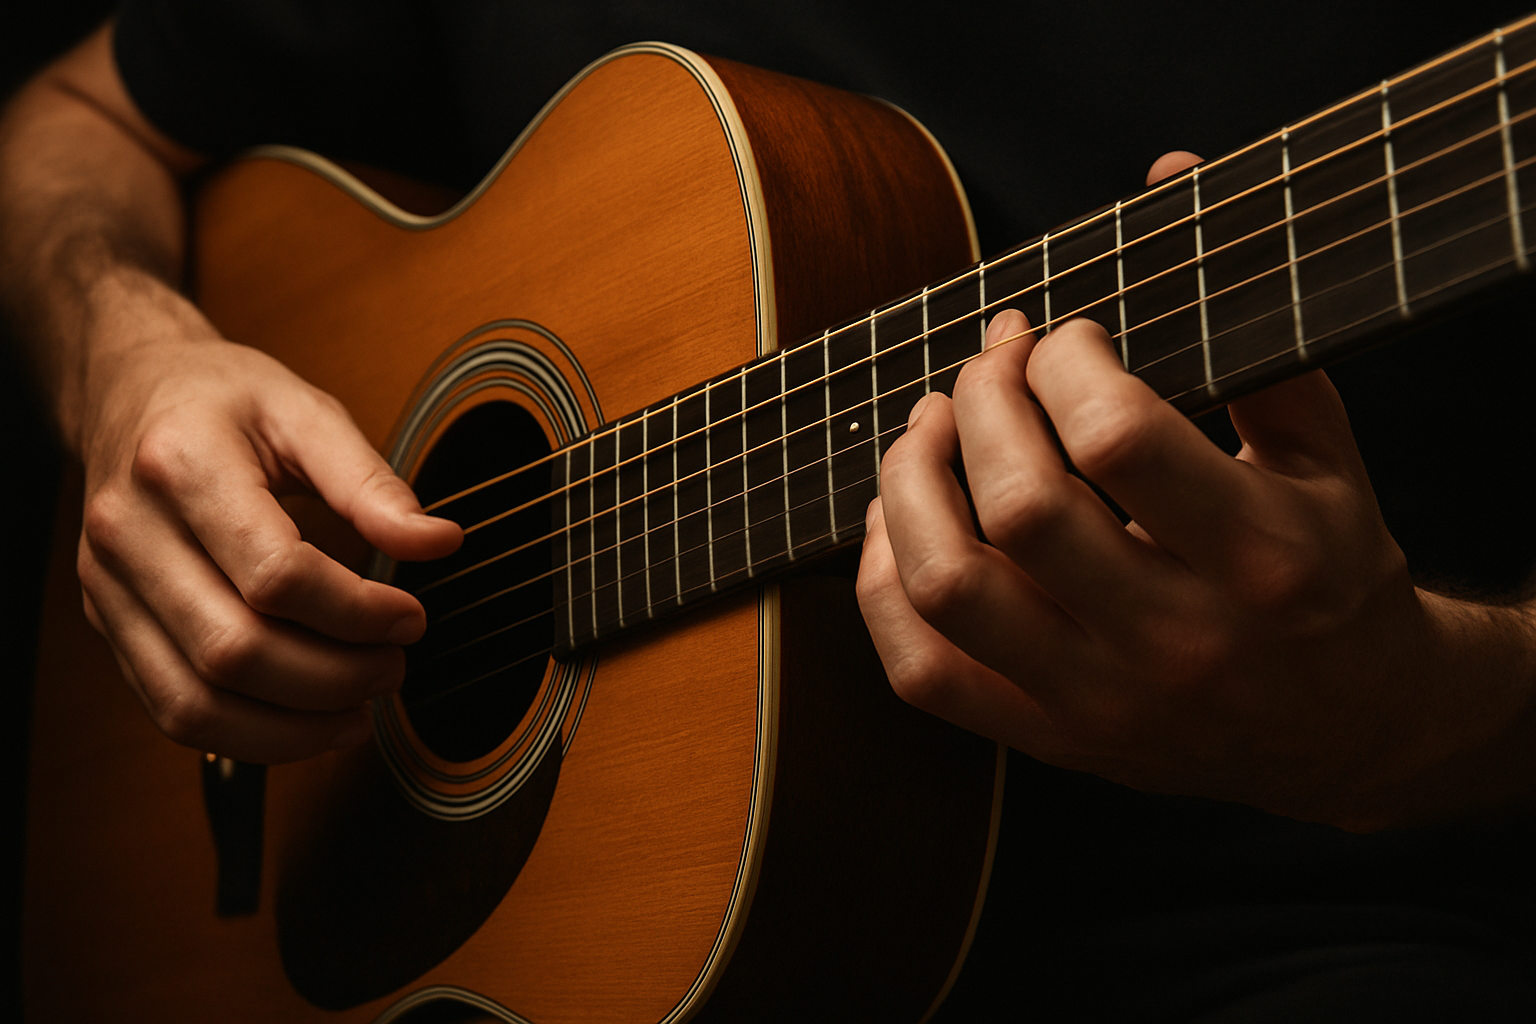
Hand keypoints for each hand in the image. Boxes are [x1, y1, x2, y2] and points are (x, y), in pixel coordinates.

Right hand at [75, 286, 460, 762]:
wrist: (129, 390)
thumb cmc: (221, 399)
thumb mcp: (305, 409)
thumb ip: (370, 481)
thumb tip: (437, 542)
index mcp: (180, 465)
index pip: (274, 573)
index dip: (355, 611)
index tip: (410, 616)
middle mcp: (128, 533)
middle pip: (232, 650)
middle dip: (331, 679)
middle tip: (393, 667)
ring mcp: (108, 587)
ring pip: (194, 702)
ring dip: (291, 729)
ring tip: (359, 710)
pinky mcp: (109, 624)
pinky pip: (172, 710)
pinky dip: (248, 735)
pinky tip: (307, 721)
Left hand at [856, 153, 1535, 829]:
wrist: (1349, 730)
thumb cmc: (1329, 571)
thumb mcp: (1326, 453)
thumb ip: (1248, 321)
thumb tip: (1170, 176)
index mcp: (1260, 558)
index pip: (1117, 437)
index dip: (1065, 362)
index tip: (1065, 338)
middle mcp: (1176, 639)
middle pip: (1021, 505)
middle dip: (982, 400)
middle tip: (989, 360)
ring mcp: (1101, 700)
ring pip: (948, 587)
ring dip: (909, 482)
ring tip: (924, 422)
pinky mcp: (1048, 736)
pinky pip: (922, 669)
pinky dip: (880, 582)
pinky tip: (895, 516)